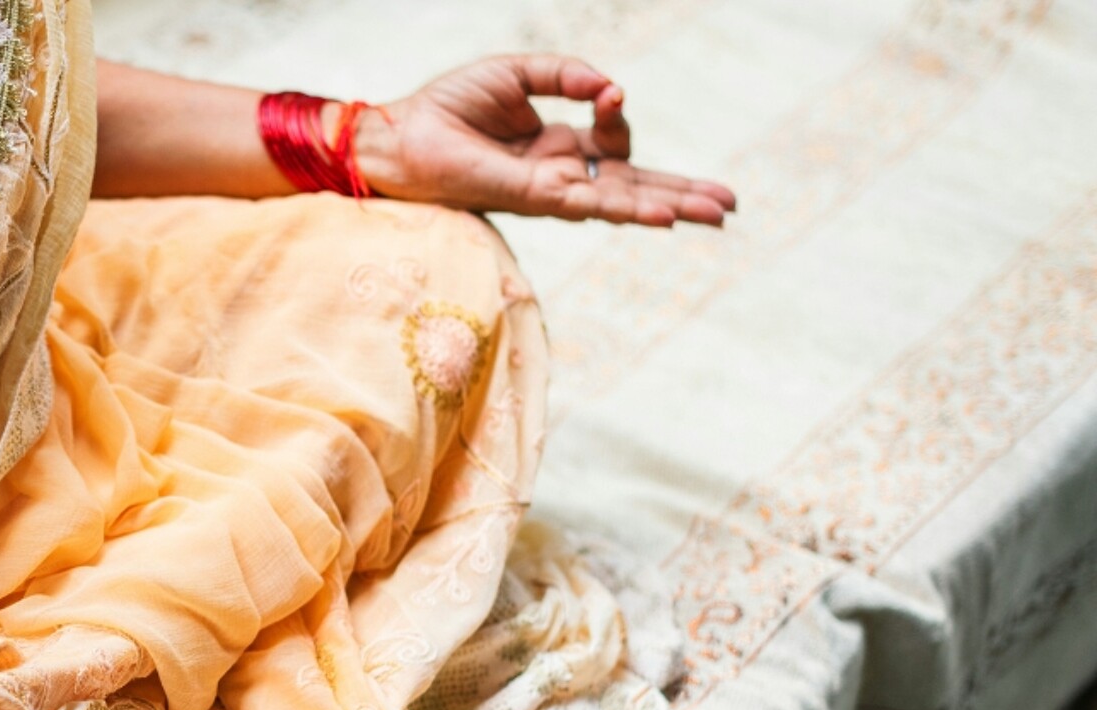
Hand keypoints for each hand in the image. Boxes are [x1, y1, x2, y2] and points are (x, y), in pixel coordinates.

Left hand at [361, 55, 735, 226]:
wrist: (399, 136)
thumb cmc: (447, 107)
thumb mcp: (514, 74)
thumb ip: (565, 74)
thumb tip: (611, 86)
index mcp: (557, 146)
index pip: (611, 139)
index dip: (616, 115)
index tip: (608, 93)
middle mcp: (559, 175)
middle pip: (634, 185)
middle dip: (682, 193)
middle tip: (729, 204)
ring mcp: (550, 192)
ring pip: (623, 201)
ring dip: (672, 206)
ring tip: (717, 215)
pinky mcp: (533, 199)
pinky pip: (591, 204)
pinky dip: (630, 208)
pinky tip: (664, 215)